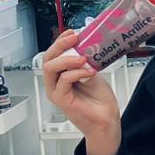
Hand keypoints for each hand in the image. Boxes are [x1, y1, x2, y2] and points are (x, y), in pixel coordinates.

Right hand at [42, 30, 121, 154]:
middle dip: (60, 45)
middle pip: (47, 59)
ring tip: (83, 57)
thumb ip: (86, 62)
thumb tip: (86, 46)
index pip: (53, 55)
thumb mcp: (92, 74)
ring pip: (50, 68)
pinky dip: (77, 72)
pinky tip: (90, 71)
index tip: (73, 32)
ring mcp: (56, 92)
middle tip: (75, 39)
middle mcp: (55, 83)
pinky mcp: (62, 100)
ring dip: (67, 59)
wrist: (107, 121)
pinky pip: (63, 80)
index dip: (60, 41)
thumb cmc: (100, 101)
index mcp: (60, 76)